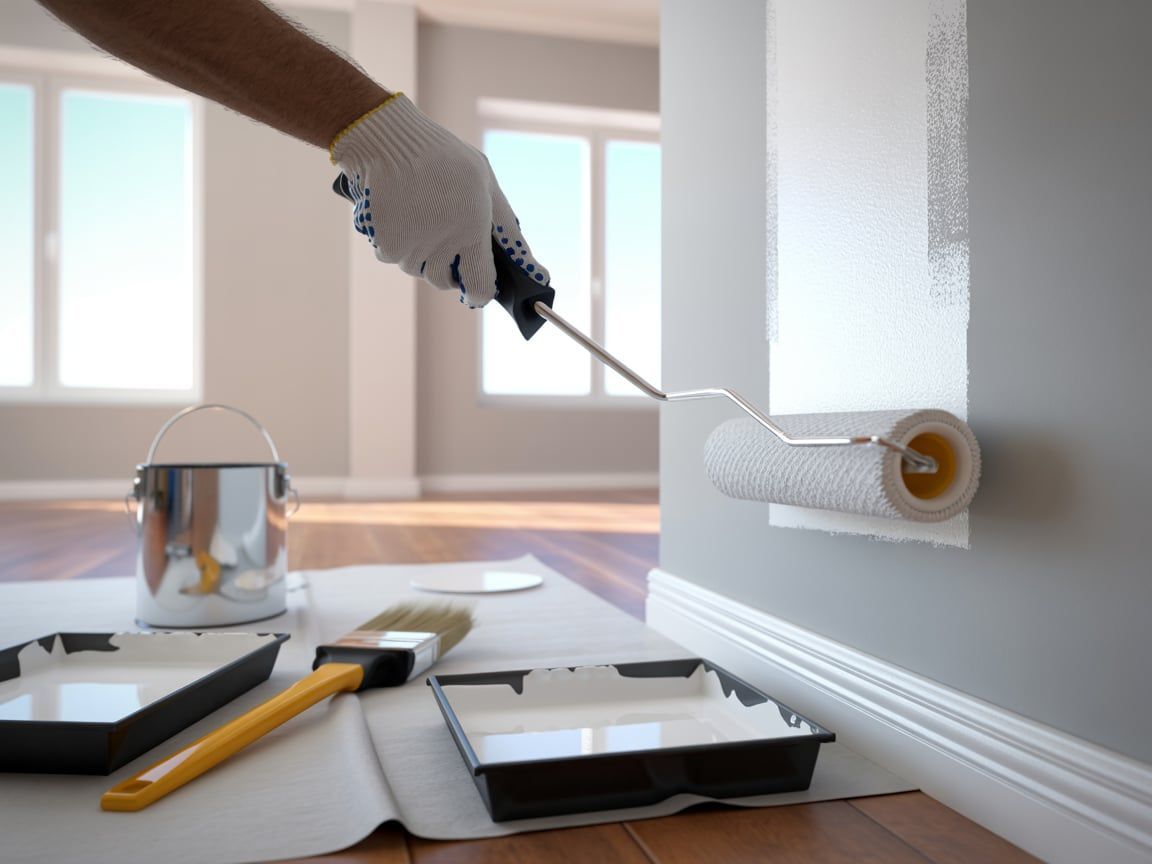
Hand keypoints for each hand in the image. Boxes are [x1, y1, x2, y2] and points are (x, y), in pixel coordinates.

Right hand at [331, 94, 549, 307]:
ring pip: (418, 269)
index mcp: (473, 230)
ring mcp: (412, 247)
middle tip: (444, 236)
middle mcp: (443, 245)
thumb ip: (507, 227)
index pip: (479, 287)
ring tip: (420, 217)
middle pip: (444, 281)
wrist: (389, 140)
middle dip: (447, 268)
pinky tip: (398, 214)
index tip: (476, 287)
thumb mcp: (487, 184)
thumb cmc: (444, 159)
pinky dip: (395, 242)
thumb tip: (535, 268)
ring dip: (420, 253)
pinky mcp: (387, 244)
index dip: (478, 292)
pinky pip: (392, 256)